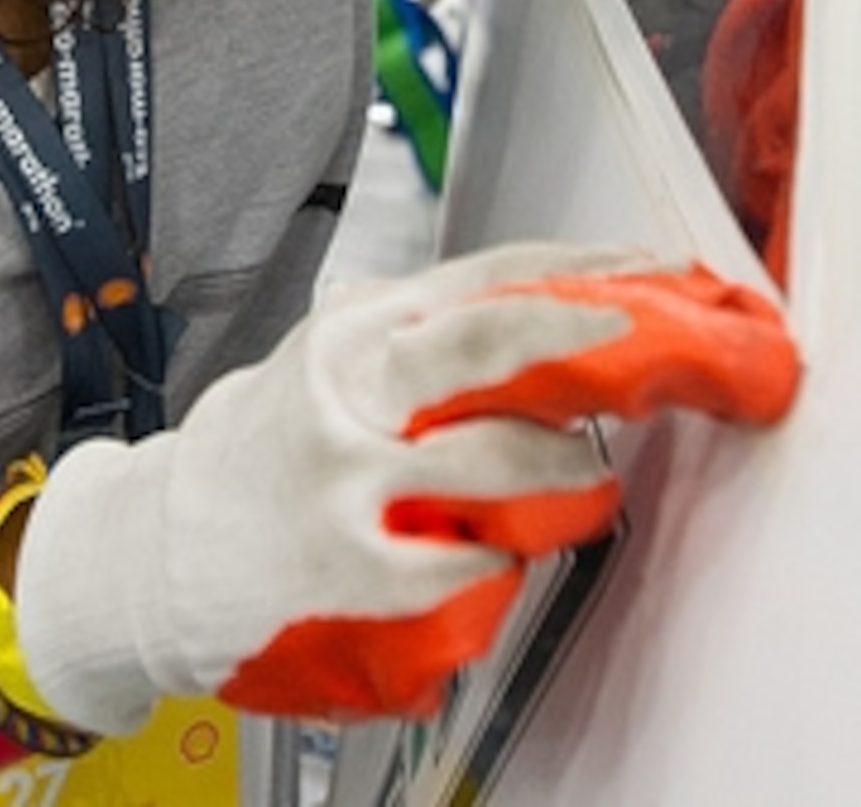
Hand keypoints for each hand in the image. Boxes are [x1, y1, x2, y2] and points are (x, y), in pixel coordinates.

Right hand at [13, 241, 800, 733]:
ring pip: (524, 477)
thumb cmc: (261, 461)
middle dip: (628, 347)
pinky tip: (460, 571)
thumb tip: (579, 302)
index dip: (603, 276)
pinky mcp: (362, 583)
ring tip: (564, 499)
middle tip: (715, 360)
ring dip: (570, 493)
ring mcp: (358, 491)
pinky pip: (481, 579)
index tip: (682, 281)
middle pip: (513, 347)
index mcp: (361, 335)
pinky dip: (492, 581)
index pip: (500, 282)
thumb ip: (442, 336)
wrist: (145, 562)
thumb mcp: (338, 362)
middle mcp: (357, 398)